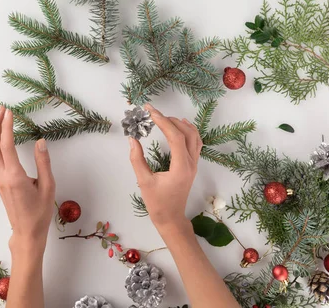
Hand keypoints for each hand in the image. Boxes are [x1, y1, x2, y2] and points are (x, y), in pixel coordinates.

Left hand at [0, 106, 55, 253]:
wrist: (26, 232)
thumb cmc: (40, 213)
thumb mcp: (48, 187)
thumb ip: (44, 163)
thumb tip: (40, 142)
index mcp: (15, 176)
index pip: (6, 145)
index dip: (6, 126)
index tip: (9, 112)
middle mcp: (2, 176)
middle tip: (2, 108)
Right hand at [129, 103, 201, 231]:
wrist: (171, 218)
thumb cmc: (157, 203)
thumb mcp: (144, 182)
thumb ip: (137, 159)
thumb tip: (132, 139)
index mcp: (181, 167)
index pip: (175, 137)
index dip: (163, 121)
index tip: (150, 111)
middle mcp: (191, 163)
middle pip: (186, 133)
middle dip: (170, 119)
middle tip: (153, 112)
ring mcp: (194, 164)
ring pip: (195, 137)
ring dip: (181, 124)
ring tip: (165, 117)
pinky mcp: (192, 166)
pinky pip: (196, 143)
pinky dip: (189, 131)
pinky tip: (181, 126)